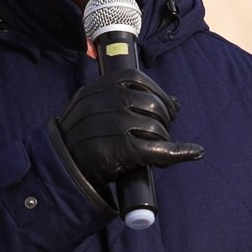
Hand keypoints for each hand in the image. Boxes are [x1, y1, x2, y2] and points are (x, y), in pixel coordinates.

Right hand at [51, 72, 203, 200]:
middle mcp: (101, 103)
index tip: (167, 108)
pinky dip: (179, 152)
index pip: (136, 79)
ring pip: (155, 127)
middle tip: (161, 133)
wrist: (60, 172)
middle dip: (164, 119)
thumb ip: (127, 102)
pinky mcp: (117, 150)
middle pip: (151, 104)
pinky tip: (191, 153)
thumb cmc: (82, 143)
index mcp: (95, 89)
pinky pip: (157, 148)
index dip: (158, 93)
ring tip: (157, 150)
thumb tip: (175, 103)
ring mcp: (109, 126)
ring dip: (164, 140)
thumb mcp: (96, 112)